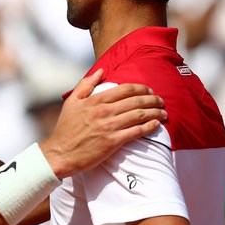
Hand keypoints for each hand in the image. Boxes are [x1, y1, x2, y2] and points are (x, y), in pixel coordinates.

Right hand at [40, 69, 166, 178]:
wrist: (60, 153)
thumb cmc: (65, 128)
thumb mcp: (72, 102)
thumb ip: (86, 84)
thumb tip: (101, 71)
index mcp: (95, 100)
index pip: (125, 89)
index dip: (141, 88)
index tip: (149, 90)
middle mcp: (104, 111)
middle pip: (136, 101)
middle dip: (153, 99)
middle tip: (161, 100)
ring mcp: (109, 127)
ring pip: (139, 115)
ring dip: (155, 112)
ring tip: (164, 112)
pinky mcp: (113, 142)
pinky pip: (136, 131)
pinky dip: (149, 127)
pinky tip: (157, 124)